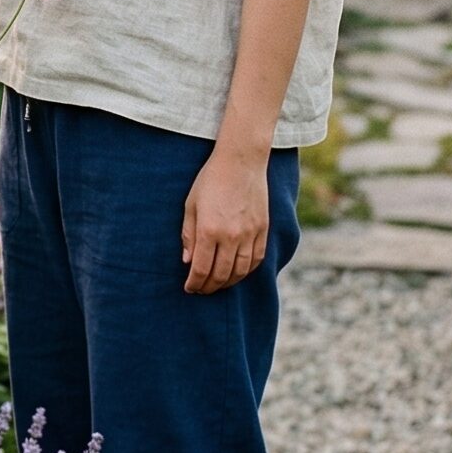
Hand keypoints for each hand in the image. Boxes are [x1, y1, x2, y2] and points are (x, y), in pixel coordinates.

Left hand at [181, 148, 270, 294]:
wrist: (241, 162)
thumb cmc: (210, 181)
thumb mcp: (191, 205)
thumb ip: (188, 235)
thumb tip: (188, 262)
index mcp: (209, 230)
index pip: (201, 268)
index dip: (194, 283)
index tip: (189, 288)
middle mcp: (231, 236)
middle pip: (221, 274)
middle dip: (209, 287)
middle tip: (201, 290)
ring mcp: (250, 234)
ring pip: (241, 271)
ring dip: (228, 282)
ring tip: (218, 284)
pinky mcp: (263, 230)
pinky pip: (257, 259)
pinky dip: (247, 271)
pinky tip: (238, 272)